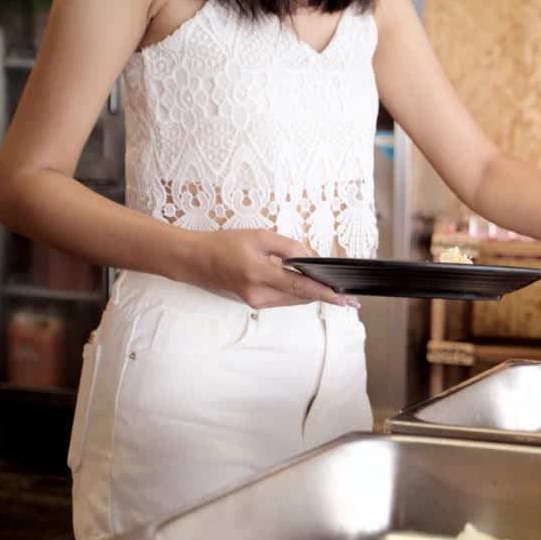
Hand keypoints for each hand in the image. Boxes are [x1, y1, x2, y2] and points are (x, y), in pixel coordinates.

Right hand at [184, 229, 358, 309]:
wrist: (194, 260)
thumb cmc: (224, 244)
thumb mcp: (260, 237)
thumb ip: (289, 247)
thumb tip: (310, 260)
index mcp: (260, 275)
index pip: (301, 288)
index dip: (326, 294)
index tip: (346, 300)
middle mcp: (259, 295)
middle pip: (301, 296)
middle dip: (321, 291)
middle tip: (342, 287)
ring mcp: (256, 302)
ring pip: (293, 299)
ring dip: (308, 291)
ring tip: (324, 282)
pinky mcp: (253, 303)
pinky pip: (282, 299)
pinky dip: (294, 290)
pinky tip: (300, 281)